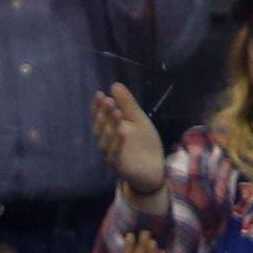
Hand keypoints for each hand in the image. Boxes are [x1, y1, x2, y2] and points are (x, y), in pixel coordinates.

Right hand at [92, 80, 165, 198]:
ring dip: (110, 127)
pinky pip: (116, 155)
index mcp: (110, 130)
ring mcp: (112, 155)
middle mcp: (107, 143)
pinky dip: (118, 144)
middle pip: (101, 128)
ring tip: (117, 113)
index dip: (98, 107)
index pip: (100, 117)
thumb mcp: (138, 119)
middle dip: (104, 115)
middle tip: (109, 101)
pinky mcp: (120, 166)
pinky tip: (122, 132)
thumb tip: (114, 85)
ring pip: (105, 142)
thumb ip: (127, 104)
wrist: (154, 168)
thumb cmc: (143, 143)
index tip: (100, 94)